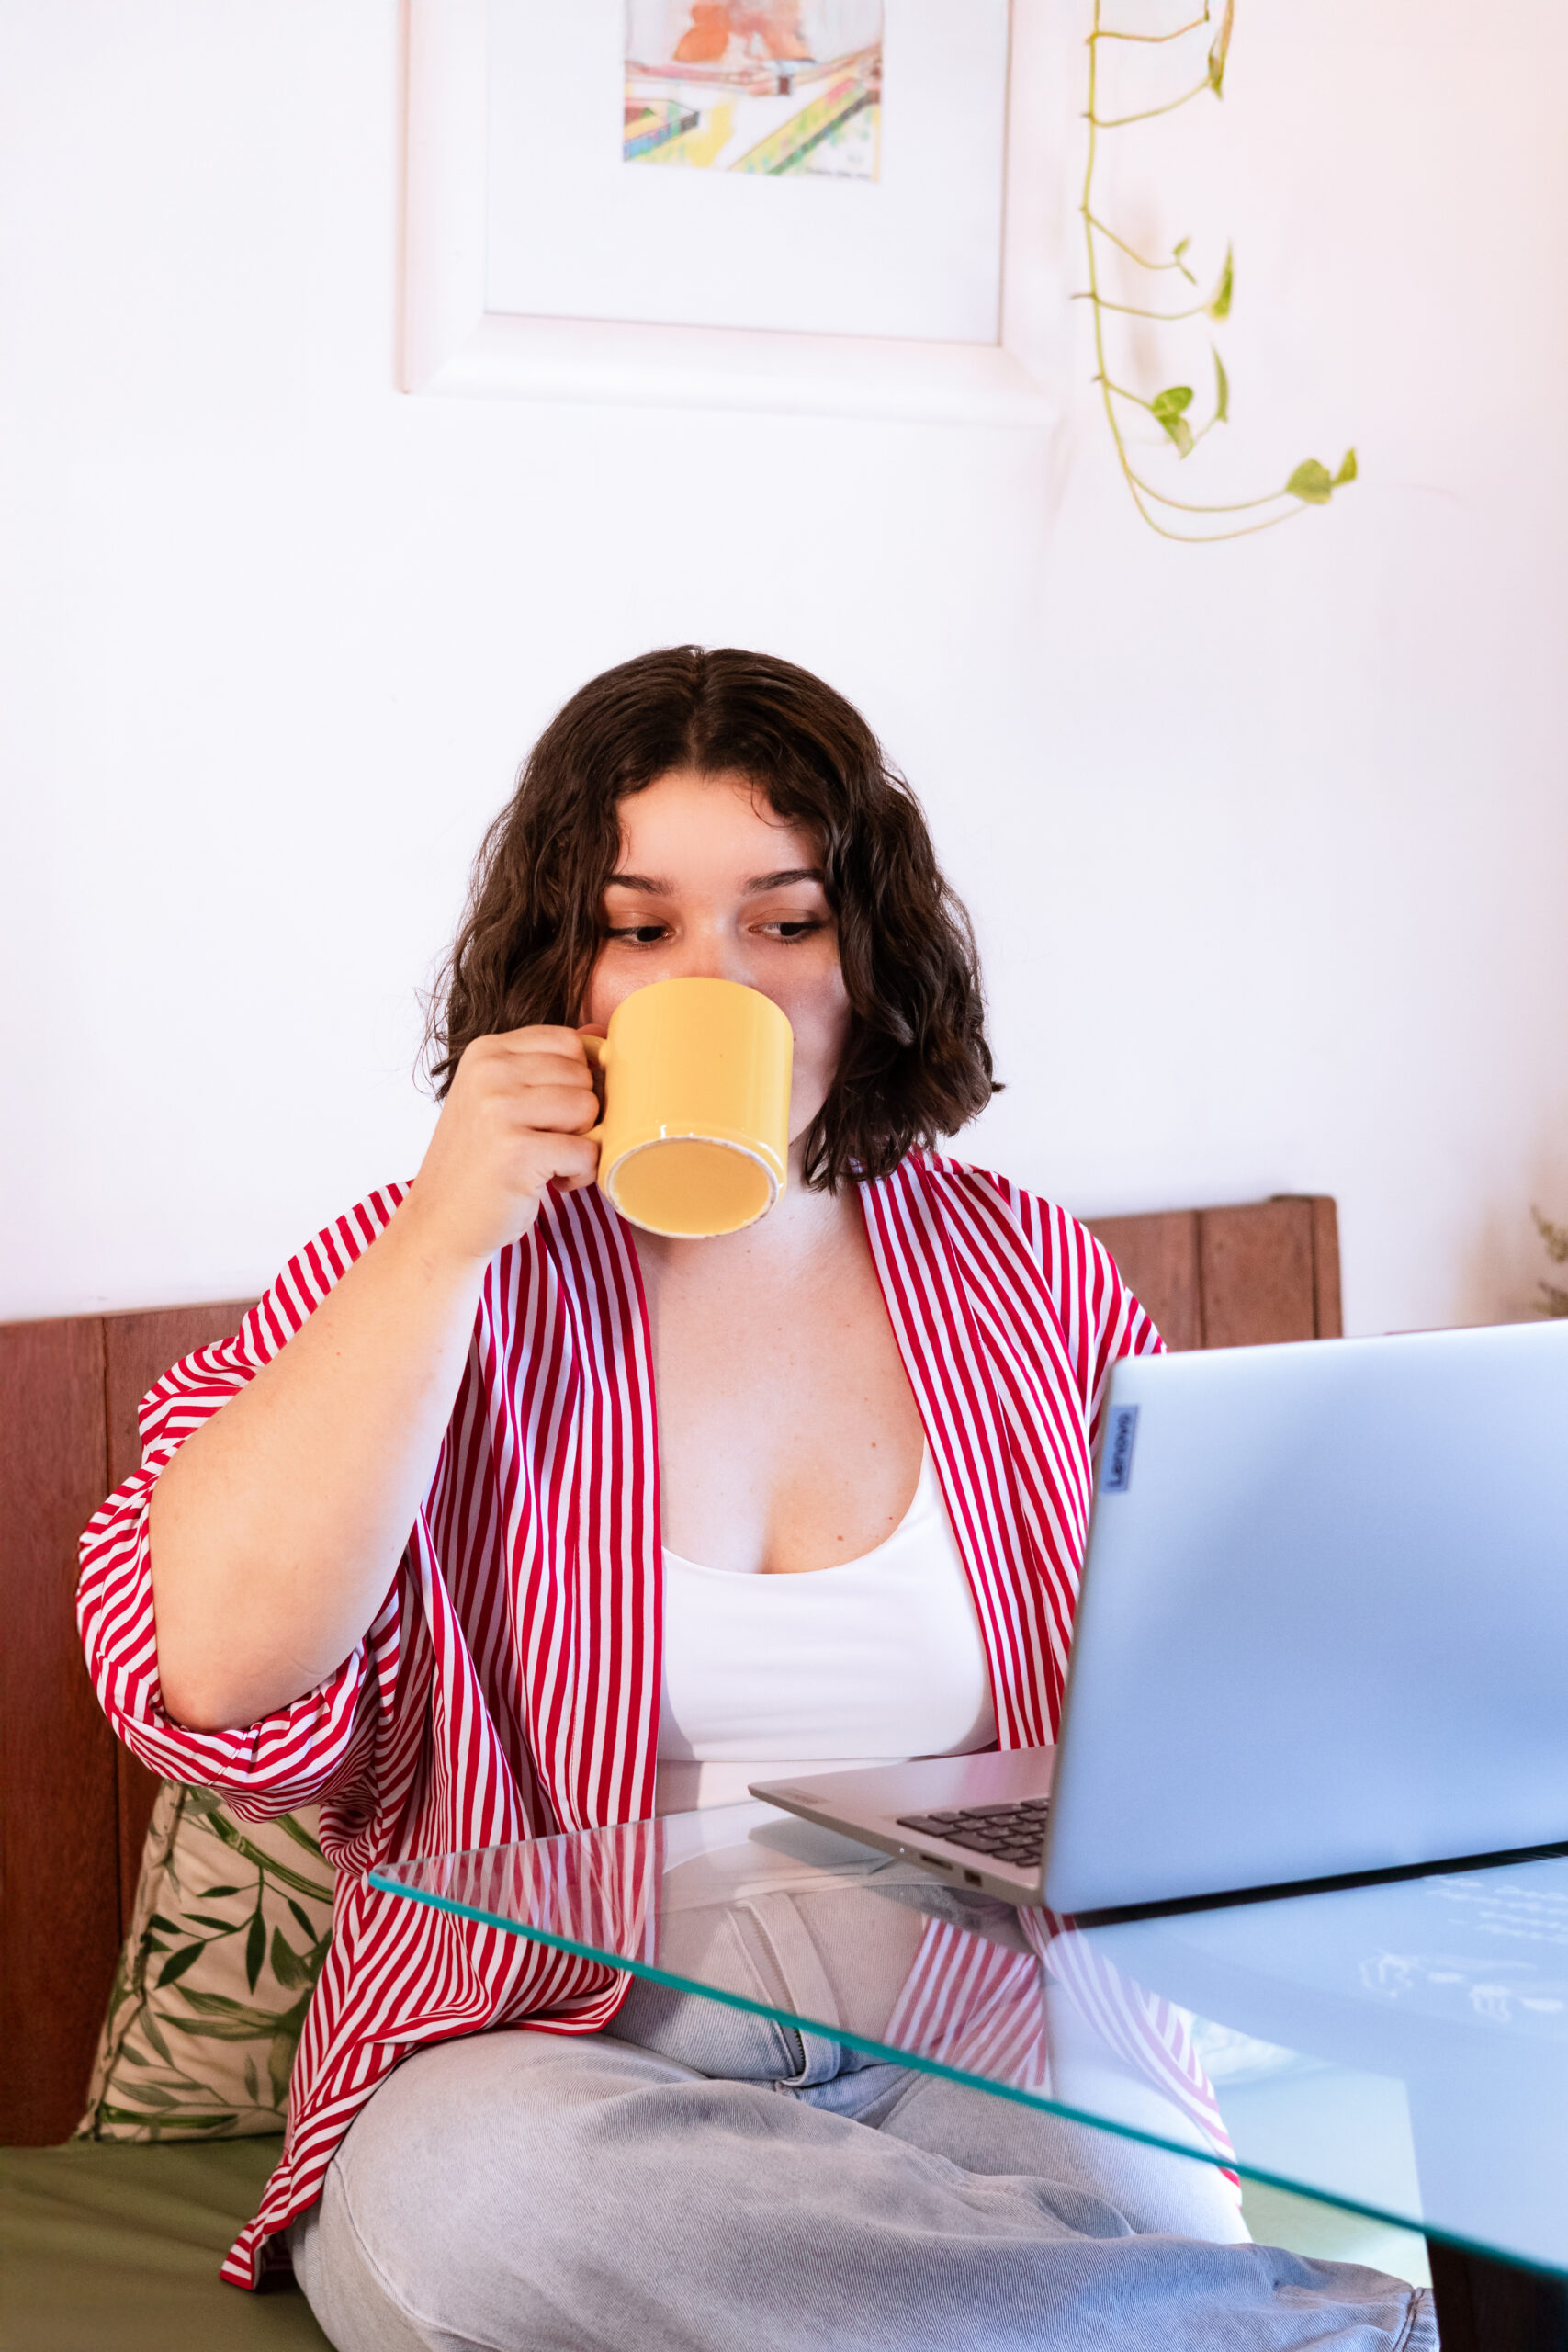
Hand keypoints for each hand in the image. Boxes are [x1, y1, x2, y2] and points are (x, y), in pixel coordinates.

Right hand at [404, 1027, 601, 1264]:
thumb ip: (543, 1065)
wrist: (439, 1222)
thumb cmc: (478, 1162)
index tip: (549, 1113)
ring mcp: (500, 1110)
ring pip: (589, 1109)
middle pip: (582, 1076)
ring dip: (580, 1143)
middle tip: (545, 1143)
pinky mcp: (518, 1152)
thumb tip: (601, 1036)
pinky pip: (586, 1152)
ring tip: (547, 1162)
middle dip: (578, 1116)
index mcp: (487, 1052)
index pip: (568, 1042)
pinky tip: (548, 1183)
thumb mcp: (498, 1097)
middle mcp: (490, 1073)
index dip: (575, 1081)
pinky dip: (578, 1174)